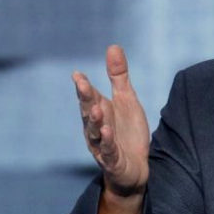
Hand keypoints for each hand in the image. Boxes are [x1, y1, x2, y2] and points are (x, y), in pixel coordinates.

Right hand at [73, 45, 150, 203]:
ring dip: (95, 121)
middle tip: (82, 84)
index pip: (89, 96)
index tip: (77, 74)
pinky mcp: (112, 160)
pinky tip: (107, 131)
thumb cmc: (127, 132)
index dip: (84, 86)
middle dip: (85, 98)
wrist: (135, 167)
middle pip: (88, 111)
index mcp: (99, 111)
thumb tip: (113, 46)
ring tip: (96, 108)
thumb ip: (119, 76)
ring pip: (96, 131)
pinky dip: (107, 141)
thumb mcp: (127, 100)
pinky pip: (109, 150)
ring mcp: (102, 144)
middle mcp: (96, 127)